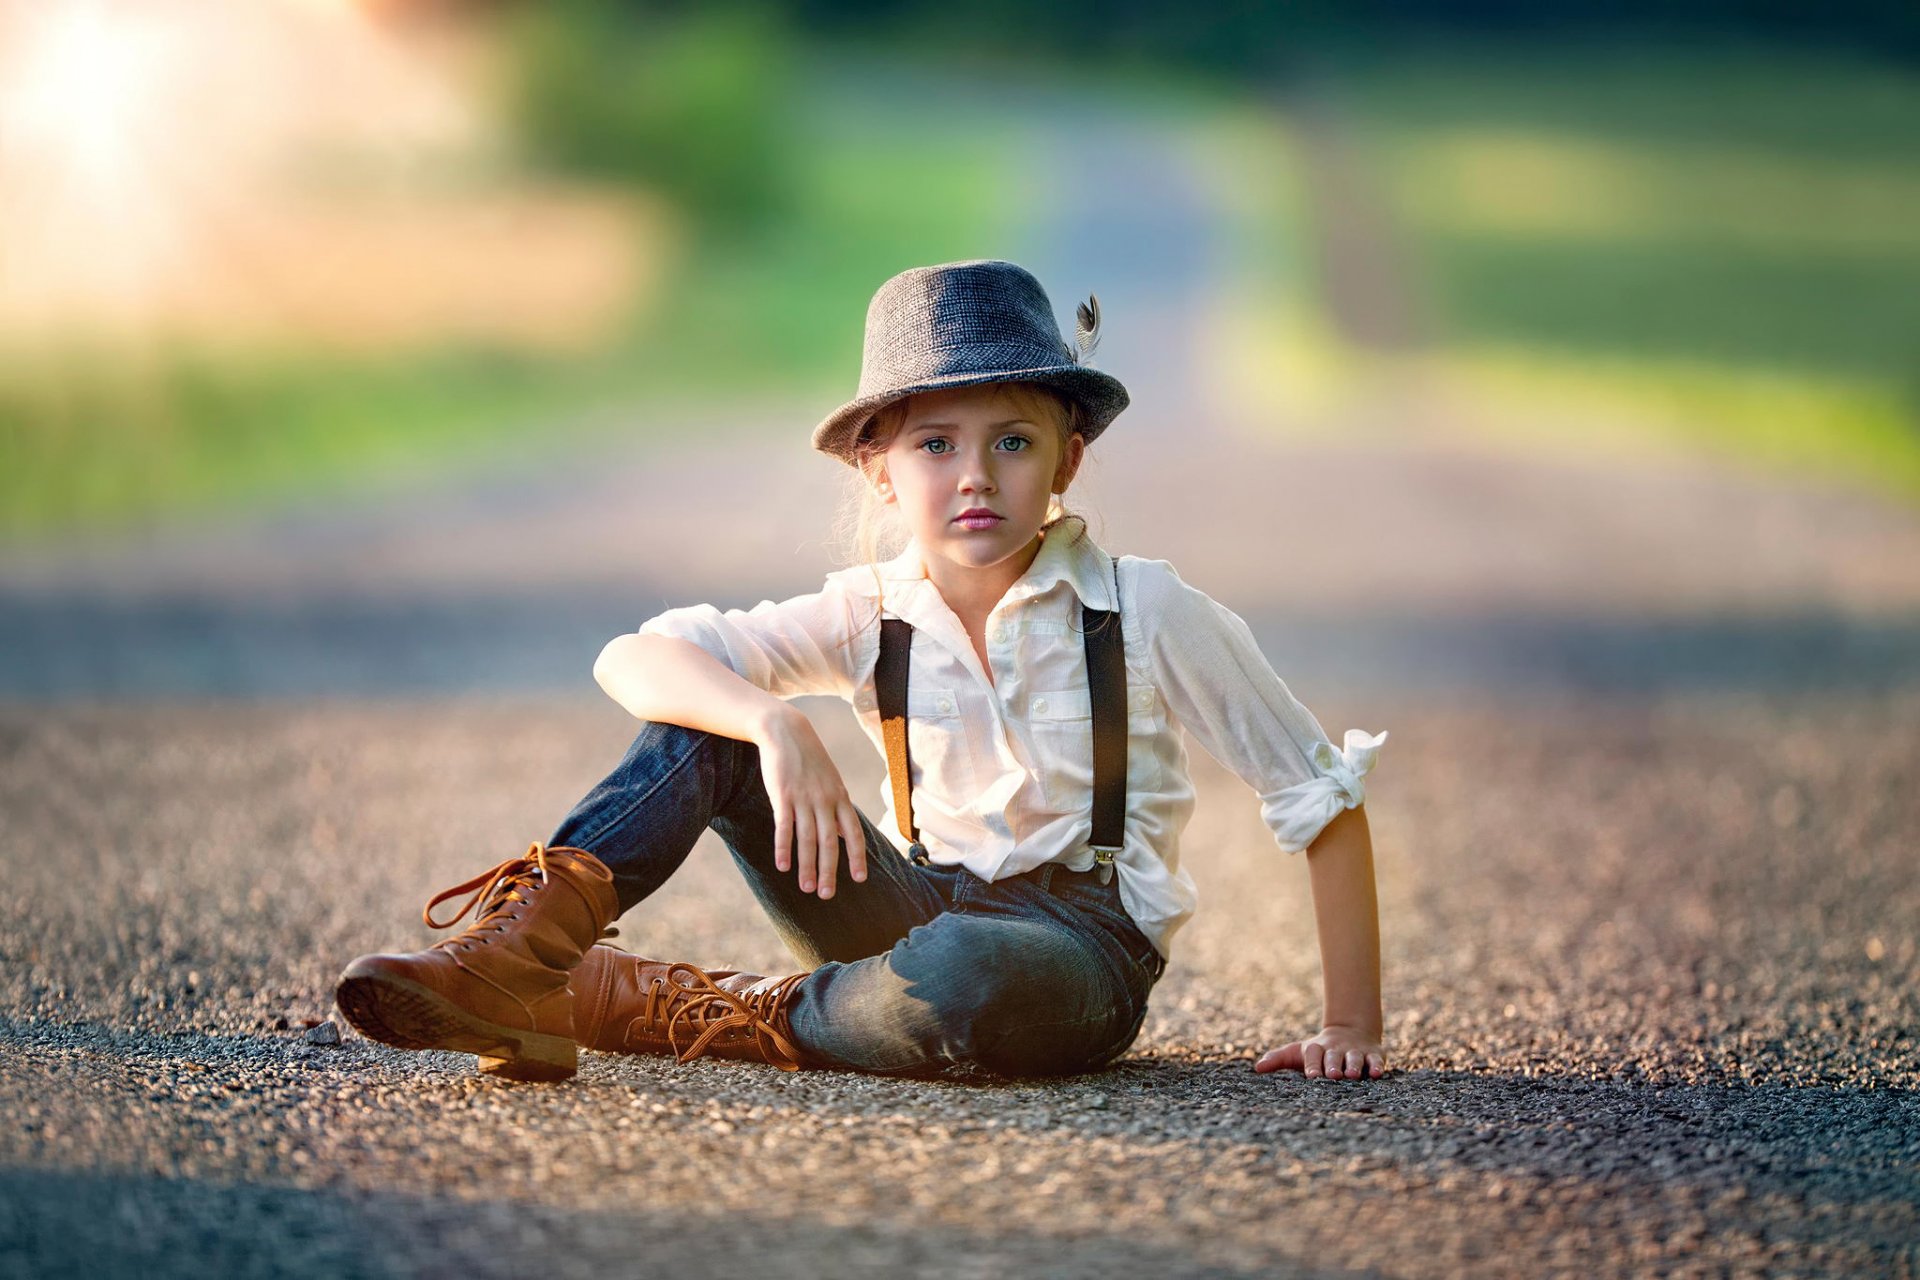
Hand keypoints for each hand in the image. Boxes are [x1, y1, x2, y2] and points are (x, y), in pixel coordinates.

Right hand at [755, 708, 867, 899]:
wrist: (786, 732)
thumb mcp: (830, 781)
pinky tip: (782, 866)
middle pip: (831, 842)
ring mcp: (804, 798)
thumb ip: (837, 808)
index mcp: (840, 798)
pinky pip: (784, 827)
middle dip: (830, 871)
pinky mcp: (783, 795)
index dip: (857, 856)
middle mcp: (825, 800)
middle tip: (827, 895)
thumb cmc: (809, 760)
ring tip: (807, 888)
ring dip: (808, 866)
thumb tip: (843, 835)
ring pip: (808, 839)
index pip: (854, 832)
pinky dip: (784, 848)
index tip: (860, 878)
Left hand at [1253, 1025, 1385, 1079]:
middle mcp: (1336, 1049)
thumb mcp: (1296, 1053)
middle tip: (1332, 1075)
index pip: (1313, 1055)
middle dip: (1333, 1065)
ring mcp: (1355, 1051)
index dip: (1312, 1065)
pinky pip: (1375, 1059)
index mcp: (1317, 1049)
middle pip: (1334, 1056)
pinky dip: (1376, 1065)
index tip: (1311, 1076)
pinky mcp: (1372, 1054)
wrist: (1349, 1033)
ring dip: (1353, 1065)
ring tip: (1351, 1075)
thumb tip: (1257, 1068)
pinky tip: (1376, 1073)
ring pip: (1354, 1057)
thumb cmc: (1317, 1051)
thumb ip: (1277, 1059)